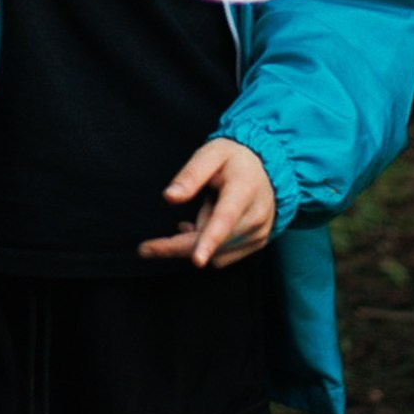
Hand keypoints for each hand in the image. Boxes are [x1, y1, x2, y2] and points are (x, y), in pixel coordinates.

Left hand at [138, 138, 275, 268]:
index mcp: (243, 190)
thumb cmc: (235, 159)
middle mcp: (255, 216)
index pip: (225, 219)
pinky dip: (207, 247)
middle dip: (178, 246)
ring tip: (200, 210)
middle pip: (214, 243)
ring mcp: (258, 233)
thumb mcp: (211, 153)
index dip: (209, 241)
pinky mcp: (257, 243)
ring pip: (217, 254)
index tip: (197, 260)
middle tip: (145, 248)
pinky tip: (202, 225)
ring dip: (195, 241)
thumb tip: (169, 197)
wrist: (268, 168)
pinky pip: (224, 256)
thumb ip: (190, 174)